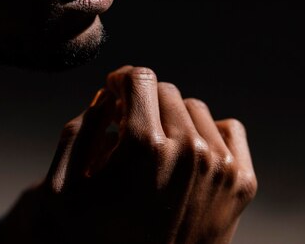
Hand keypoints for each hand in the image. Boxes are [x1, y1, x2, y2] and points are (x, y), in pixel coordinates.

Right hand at [0, 66, 256, 243]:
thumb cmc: (94, 239)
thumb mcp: (63, 186)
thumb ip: (82, 128)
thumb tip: (107, 95)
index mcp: (145, 147)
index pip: (140, 77)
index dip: (120, 80)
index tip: (114, 91)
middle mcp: (189, 151)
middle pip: (166, 92)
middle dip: (142, 101)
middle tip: (128, 125)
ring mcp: (220, 168)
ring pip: (195, 109)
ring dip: (172, 118)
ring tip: (155, 145)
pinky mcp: (240, 185)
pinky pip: (229, 130)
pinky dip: (208, 133)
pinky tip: (186, 153)